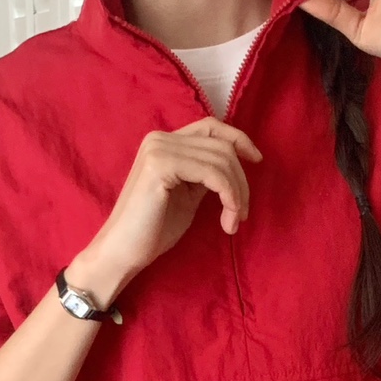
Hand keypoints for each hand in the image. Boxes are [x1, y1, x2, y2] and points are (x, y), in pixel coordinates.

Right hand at [72, 117, 263, 301]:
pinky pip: (212, 174)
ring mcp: (159, 149)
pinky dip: (228, 197)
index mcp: (165, 142)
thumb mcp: (187, 196)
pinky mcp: (161, 165)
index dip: (239, 139)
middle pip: (222, 146)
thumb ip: (205, 177)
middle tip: (241, 215)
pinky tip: (227, 221)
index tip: (256, 160)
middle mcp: (160, 138)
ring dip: (237, 195)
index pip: (211, 127)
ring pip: (221, 160)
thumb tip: (234, 168)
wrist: (123, 252)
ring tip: (233, 222)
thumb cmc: (152, 231)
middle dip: (241, 182)